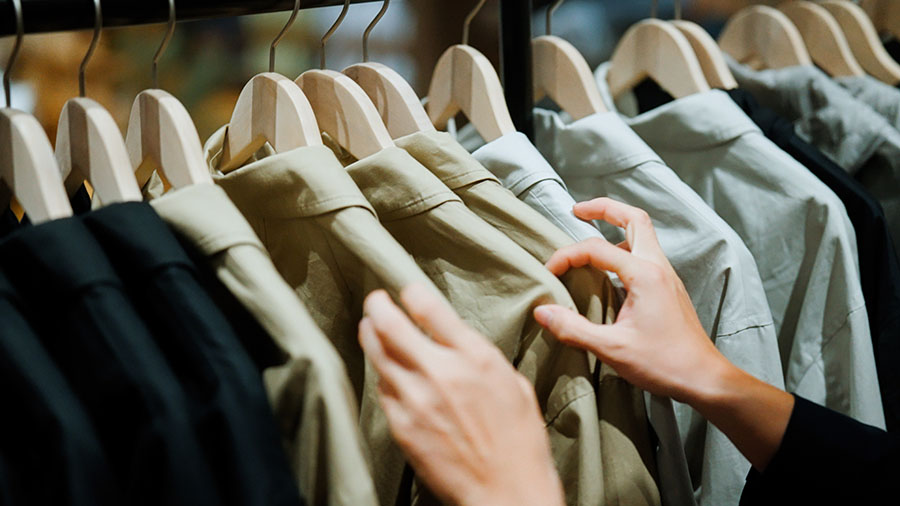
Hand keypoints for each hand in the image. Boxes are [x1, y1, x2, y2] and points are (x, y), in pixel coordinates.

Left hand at [359, 286, 564, 505]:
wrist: (507, 492)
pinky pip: (383, 389)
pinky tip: (387, 372)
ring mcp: (416, 400)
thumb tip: (455, 339)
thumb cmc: (519, 440)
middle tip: (375, 300)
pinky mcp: (402, 425)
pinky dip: (384, 375)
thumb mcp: (512, 384)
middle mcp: (441, 373)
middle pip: (390, 325)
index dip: (412, 294)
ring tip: (369, 327)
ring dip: (371, 336)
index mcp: (475, 357)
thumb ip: (479, 357)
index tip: (407, 291)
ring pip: (378, 355)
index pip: (429, 308)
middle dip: (378, 306)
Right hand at [534, 197, 725, 404]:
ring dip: (616, 225)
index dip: (567, 255)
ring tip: (591, 231)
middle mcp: (658, 268)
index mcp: (645, 275)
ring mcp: (666, 276)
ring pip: (642, 234)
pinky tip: (608, 267)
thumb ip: (573, 328)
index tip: (549, 272)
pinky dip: (624, 247)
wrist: (705, 378)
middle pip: (634, 218)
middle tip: (577, 210)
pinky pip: (645, 254)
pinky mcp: (668, 288)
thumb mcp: (612, 349)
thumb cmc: (664, 364)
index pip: (596, 249)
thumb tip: (542, 311)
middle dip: (604, 209)